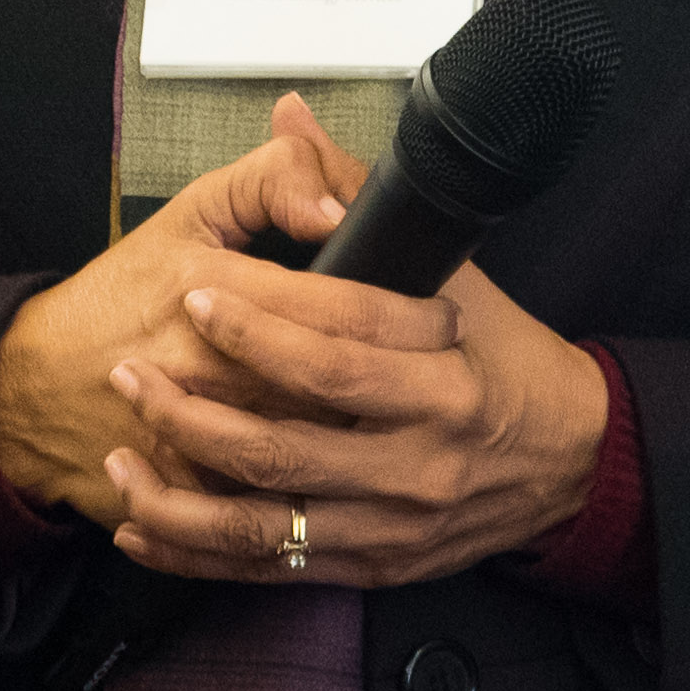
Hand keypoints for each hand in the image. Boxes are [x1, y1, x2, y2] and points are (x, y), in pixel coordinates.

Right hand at [0, 99, 451, 525]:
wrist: (31, 387)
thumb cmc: (120, 295)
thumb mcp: (194, 212)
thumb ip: (272, 182)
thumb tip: (336, 202)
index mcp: (219, 293)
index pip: (341, 310)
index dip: (406, 316)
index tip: (448, 317)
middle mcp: (215, 375)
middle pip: (338, 391)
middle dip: (406, 384)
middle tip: (452, 373)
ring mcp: (203, 448)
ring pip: (312, 463)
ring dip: (370, 454)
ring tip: (411, 432)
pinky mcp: (196, 503)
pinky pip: (266, 520)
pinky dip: (316, 508)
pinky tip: (356, 489)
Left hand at [101, 95, 609, 590]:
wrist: (569, 462)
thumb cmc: (503, 356)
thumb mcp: (452, 273)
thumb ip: (360, 192)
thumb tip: (290, 121)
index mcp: (443, 380)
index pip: (337, 353)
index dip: (259, 327)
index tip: (194, 296)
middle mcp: (418, 459)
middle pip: (286, 444)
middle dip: (193, 412)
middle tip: (129, 375)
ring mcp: (394, 523)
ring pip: (267, 522)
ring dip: (180, 495)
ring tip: (120, 458)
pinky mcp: (375, 567)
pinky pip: (272, 569)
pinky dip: (201, 553)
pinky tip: (144, 527)